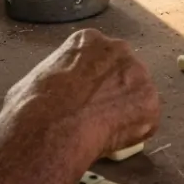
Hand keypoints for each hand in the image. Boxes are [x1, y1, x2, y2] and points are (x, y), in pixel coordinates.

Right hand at [4, 29, 159, 157]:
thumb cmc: (33, 106)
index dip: (91, 81)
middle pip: (121, 72)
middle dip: (113, 92)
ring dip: (124, 112)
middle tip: (97, 116)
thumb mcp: (33, 80)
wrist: (50, 128)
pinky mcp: (149, 101)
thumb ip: (54, 80)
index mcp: (87, 41)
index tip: (84, 98)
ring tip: (103, 132)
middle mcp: (117, 49)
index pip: (96, 58)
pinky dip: (133, 133)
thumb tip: (48, 95)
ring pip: (135, 95)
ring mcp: (137, 73)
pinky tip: (113, 142)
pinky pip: (145, 120)